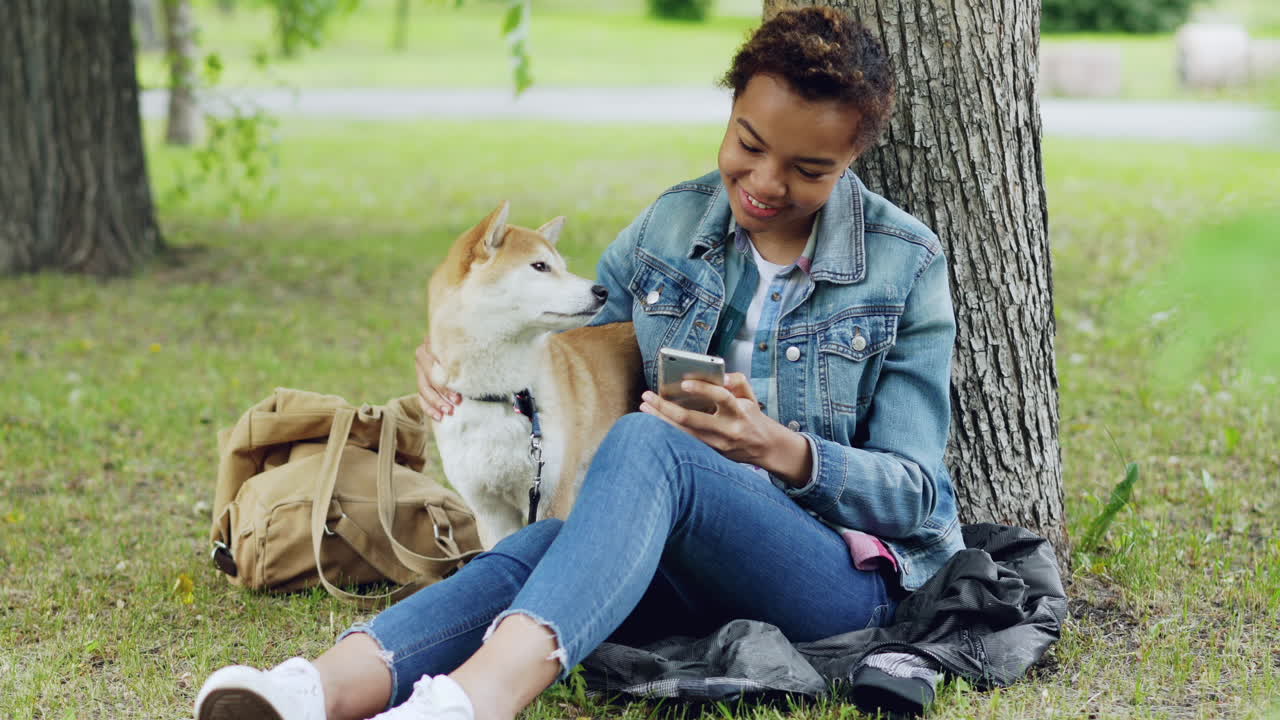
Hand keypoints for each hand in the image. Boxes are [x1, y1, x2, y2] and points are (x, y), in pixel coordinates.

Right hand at [416, 337, 460, 420]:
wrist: (459, 345)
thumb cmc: (466, 346)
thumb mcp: (465, 347)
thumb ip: (464, 355)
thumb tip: (473, 368)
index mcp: (430, 343)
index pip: (437, 366)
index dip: (447, 382)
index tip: (458, 395)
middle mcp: (422, 355)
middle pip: (430, 378)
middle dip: (443, 394)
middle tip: (457, 403)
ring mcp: (419, 369)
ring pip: (424, 389)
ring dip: (436, 403)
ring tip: (449, 412)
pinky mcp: (421, 382)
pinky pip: (421, 398)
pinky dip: (429, 409)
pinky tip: (439, 417)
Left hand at [639, 372, 811, 484]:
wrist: (764, 448)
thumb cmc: (753, 417)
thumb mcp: (751, 396)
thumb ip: (737, 381)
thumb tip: (720, 376)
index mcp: (739, 412)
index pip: (721, 397)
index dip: (703, 389)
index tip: (683, 382)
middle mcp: (727, 430)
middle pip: (692, 420)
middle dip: (665, 408)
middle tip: (647, 396)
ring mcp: (717, 445)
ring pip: (683, 434)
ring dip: (660, 420)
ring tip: (644, 408)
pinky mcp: (710, 455)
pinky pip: (684, 443)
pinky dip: (668, 432)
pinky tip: (654, 422)